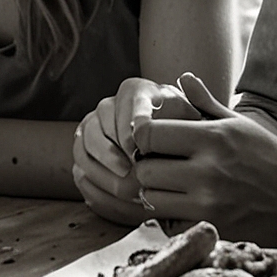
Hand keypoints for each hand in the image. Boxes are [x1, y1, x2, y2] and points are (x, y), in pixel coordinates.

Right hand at [71, 75, 206, 223]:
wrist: (167, 148)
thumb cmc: (183, 131)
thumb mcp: (193, 117)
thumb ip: (196, 103)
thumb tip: (188, 84)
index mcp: (136, 91)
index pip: (128, 101)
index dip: (130, 123)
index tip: (138, 146)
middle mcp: (110, 104)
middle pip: (102, 121)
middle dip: (115, 149)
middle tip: (130, 170)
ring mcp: (92, 125)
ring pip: (88, 141)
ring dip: (104, 165)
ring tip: (124, 184)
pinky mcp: (84, 147)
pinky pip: (80, 160)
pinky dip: (94, 177)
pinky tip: (112, 192)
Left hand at [132, 76, 276, 241]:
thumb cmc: (268, 156)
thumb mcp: (239, 124)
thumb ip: (205, 103)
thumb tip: (183, 77)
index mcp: (212, 138)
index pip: (149, 134)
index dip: (143, 136)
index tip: (152, 140)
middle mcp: (208, 170)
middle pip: (145, 169)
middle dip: (146, 166)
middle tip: (159, 166)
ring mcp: (210, 203)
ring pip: (151, 198)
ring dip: (155, 193)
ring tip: (169, 187)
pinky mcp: (214, 227)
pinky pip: (169, 224)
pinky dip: (169, 217)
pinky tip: (181, 207)